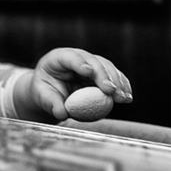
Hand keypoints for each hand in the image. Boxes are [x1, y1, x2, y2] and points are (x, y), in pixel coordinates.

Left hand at [17, 48, 132, 121]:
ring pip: (107, 67)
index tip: (88, 72)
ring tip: (123, 98)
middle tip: (110, 90)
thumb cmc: (45, 91)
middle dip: (103, 75)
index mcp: (58, 58)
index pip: (70, 57)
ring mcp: (91, 62)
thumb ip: (51, 104)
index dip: (79, 63)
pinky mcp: (101, 72)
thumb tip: (62, 113)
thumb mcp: (42, 97)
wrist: (52, 90)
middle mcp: (77, 57)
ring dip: (117, 82)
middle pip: (93, 61)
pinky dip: (122, 86)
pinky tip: (128, 97)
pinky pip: (114, 76)